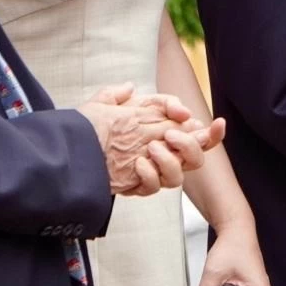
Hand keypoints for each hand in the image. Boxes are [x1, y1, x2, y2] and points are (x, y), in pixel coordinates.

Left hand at [78, 85, 224, 195]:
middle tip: (171, 134)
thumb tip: (161, 100)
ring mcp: (150, 171)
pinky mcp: (137, 185)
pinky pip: (154, 187)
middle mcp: (161, 153)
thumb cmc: (89, 126)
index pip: (197, 134)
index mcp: (162, 132)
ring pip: (179, 176)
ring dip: (170, 161)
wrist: (68, 149)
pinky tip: (137, 164)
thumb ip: (138, 98)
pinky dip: (150, 175)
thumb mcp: (110, 103)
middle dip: (191, 145)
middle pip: (196, 157)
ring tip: (151, 149)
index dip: (212, 132)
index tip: (217, 123)